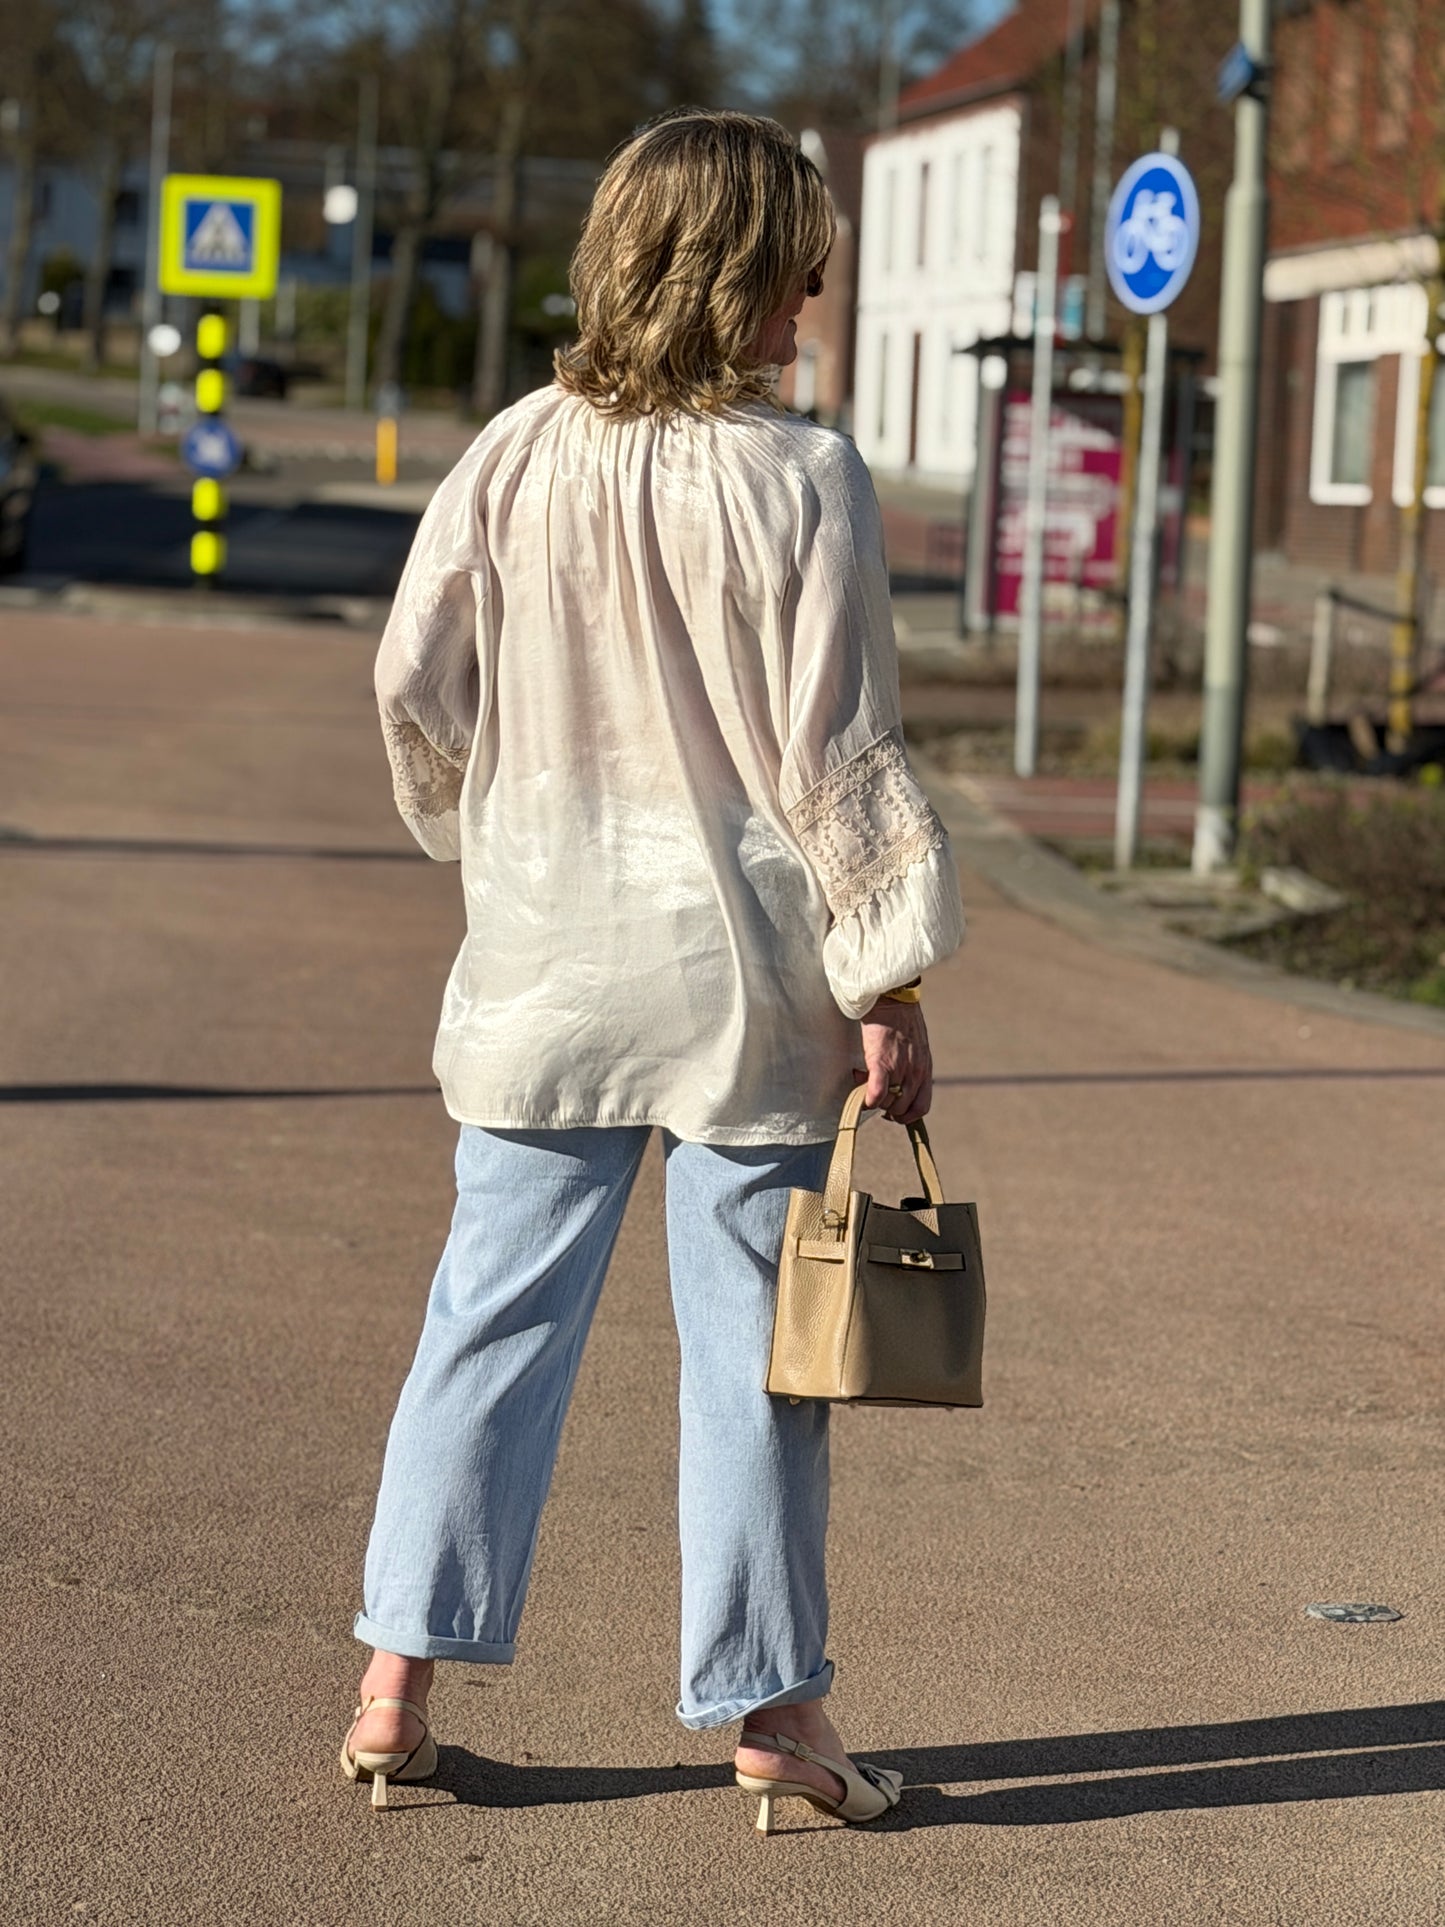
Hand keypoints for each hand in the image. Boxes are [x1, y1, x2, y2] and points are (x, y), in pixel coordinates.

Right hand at [856, 999, 931, 1125]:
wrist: (892, 1000)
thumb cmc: (901, 1020)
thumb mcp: (917, 1048)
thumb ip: (912, 1067)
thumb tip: (897, 1084)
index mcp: (925, 1070)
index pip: (921, 1108)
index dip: (906, 1116)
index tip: (893, 1111)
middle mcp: (916, 1073)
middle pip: (901, 1109)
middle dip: (885, 1106)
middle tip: (873, 1090)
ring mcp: (900, 1069)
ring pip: (888, 1104)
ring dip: (874, 1100)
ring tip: (863, 1079)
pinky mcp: (881, 1062)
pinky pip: (877, 1093)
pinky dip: (869, 1099)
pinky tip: (863, 1095)